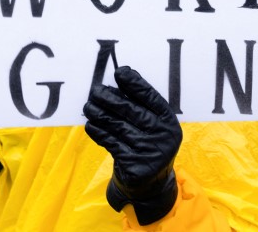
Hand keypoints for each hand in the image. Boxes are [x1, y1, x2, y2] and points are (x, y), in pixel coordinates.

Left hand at [84, 66, 181, 224]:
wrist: (150, 185)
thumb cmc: (146, 144)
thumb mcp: (150, 126)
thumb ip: (138, 106)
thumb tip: (116, 81)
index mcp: (169, 122)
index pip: (152, 98)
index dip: (135, 84)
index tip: (119, 72)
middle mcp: (164, 137)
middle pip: (133, 112)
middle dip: (111, 99)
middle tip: (95, 90)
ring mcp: (151, 153)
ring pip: (119, 127)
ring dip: (100, 114)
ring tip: (88, 106)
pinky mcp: (136, 167)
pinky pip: (112, 144)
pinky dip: (99, 133)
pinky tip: (90, 125)